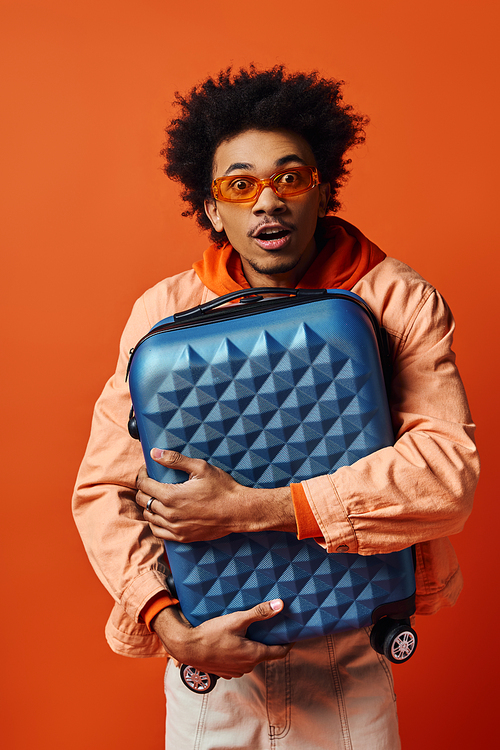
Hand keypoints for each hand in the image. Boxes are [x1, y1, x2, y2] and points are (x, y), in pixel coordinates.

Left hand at [135, 449, 295, 541]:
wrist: (238, 511)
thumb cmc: (222, 488)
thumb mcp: (200, 468)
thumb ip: (175, 460)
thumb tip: (154, 453)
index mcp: (171, 496)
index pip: (143, 485)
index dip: (142, 475)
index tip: (146, 470)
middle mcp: (170, 514)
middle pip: (143, 500)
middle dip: (143, 488)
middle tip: (150, 481)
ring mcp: (175, 528)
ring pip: (148, 517)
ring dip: (148, 505)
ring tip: (156, 496)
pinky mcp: (182, 537)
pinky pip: (158, 531)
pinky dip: (155, 522)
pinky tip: (160, 514)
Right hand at [152, 598, 292, 678]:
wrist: (187, 647)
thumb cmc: (212, 634)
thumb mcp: (237, 620)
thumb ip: (259, 613)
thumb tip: (280, 605)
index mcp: (254, 654)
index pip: (280, 652)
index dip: (287, 644)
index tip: (292, 635)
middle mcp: (247, 666)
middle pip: (265, 654)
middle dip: (268, 642)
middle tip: (268, 628)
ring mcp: (236, 671)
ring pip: (251, 659)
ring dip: (252, 648)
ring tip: (249, 633)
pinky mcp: (225, 672)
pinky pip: (239, 663)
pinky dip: (240, 654)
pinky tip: (233, 642)